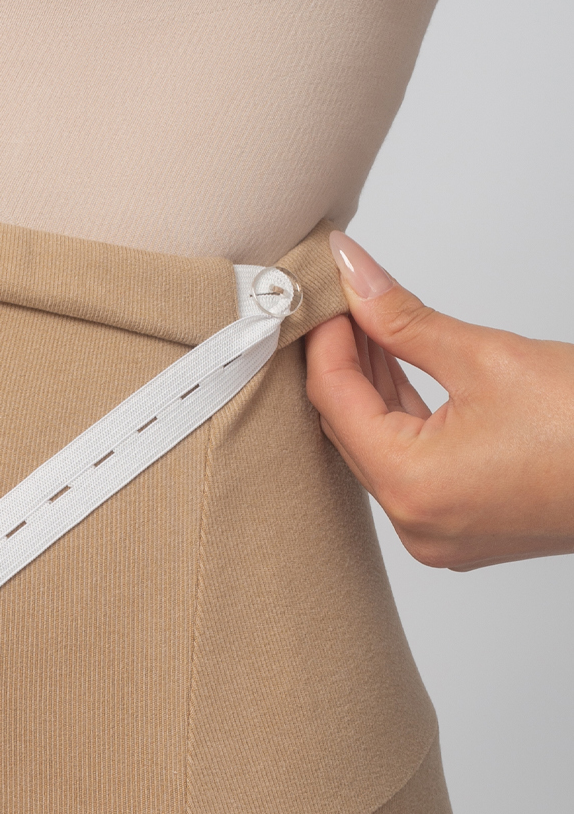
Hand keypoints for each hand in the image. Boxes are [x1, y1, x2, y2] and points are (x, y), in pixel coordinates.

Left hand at [304, 232, 573, 570]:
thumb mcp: (488, 357)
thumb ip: (406, 320)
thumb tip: (356, 278)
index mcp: (412, 485)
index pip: (335, 401)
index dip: (326, 340)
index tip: (329, 294)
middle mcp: (415, 525)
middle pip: (348, 431)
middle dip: (344, 363)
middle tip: (345, 304)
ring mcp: (437, 536)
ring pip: (377, 453)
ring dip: (371, 391)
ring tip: (370, 328)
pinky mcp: (460, 531)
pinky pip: (408, 473)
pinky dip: (400, 424)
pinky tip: (398, 375)